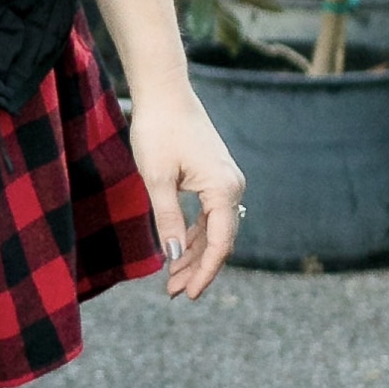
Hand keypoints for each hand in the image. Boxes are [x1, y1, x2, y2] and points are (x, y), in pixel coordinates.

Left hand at [124, 85, 248, 300]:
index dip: (204, 272)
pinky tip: (177, 249)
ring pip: (214, 229)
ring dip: (194, 253)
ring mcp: (225, 180)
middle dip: (197, 268)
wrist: (164, 92)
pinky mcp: (214, 176)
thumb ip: (167, 219)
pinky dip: (193, 234)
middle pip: (219, 240)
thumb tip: (171, 257)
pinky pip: (209, 214)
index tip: (188, 295)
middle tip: (173, 293)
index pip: (220, 244)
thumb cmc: (158, 131)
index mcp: (223, 188)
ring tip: (172, 279)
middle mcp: (231, 186)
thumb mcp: (157, 179)